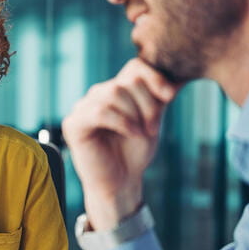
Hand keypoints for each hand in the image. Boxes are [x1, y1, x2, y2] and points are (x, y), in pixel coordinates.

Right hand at [61, 59, 180, 228]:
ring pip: (113, 93)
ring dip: (135, 114)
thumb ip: (158, 98)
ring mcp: (82, 107)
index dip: (154, 77)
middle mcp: (97, 94)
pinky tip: (132, 133)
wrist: (121, 182)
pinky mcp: (73, 124)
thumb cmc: (135, 152)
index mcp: (115, 90)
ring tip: (142, 133)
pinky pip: (100, 111)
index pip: (134, 67)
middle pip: (126, 81)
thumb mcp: (152, 119)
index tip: (170, 96)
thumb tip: (175, 81)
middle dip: (147, 104)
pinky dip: (122, 122)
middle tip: (153, 127)